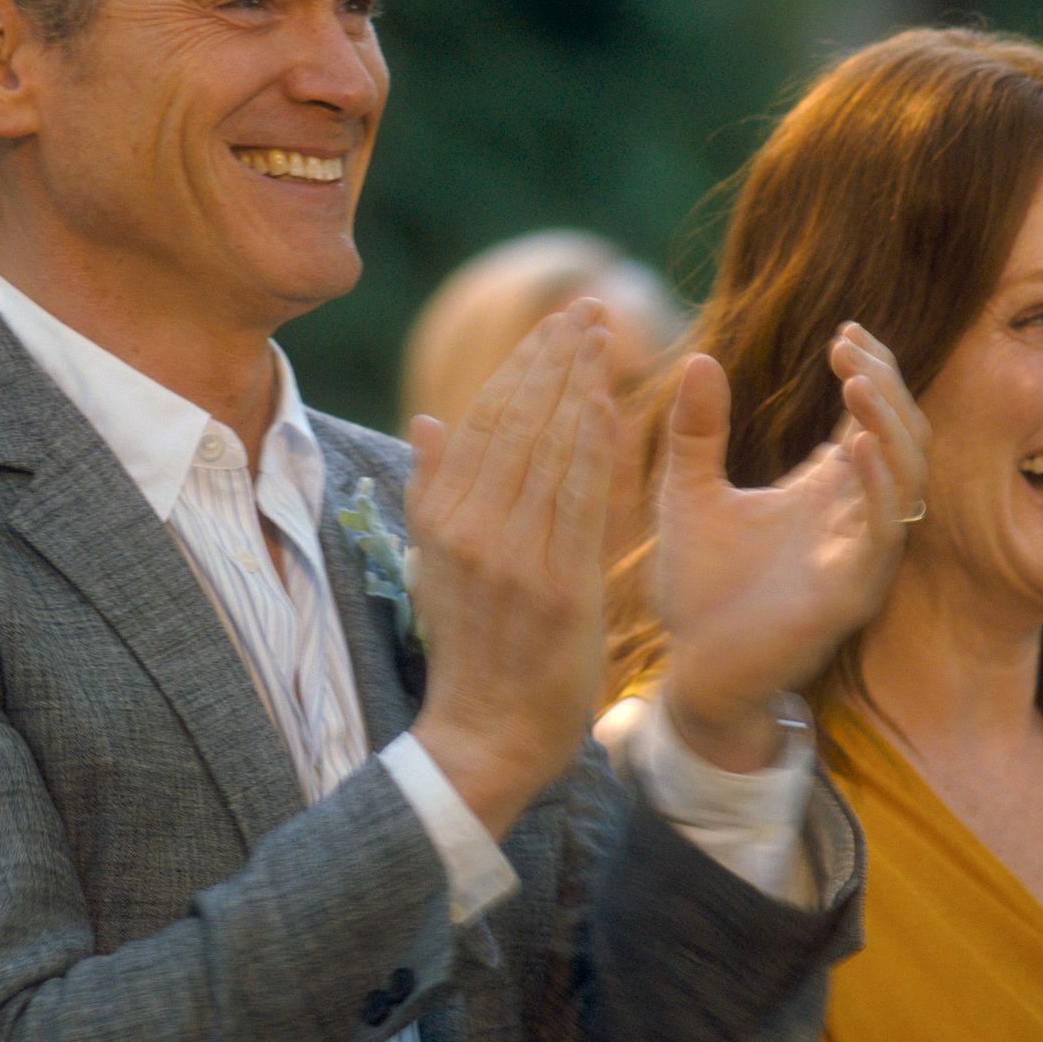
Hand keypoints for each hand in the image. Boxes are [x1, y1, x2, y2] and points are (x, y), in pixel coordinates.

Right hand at [405, 303, 617, 835]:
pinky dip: (596, 448)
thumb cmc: (470, 648)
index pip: (484, 418)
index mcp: (441, 519)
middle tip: (588, 307)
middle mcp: (472, 530)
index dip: (523, 362)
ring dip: (580, 384)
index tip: (556, 322)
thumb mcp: (435, 565)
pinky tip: (614, 404)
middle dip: (555, 357)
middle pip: (518, 420)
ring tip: (605, 336)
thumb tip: (428, 418)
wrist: (486, 735)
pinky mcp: (558, 587)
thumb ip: (433, 490)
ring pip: (549, 449)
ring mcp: (514, 558)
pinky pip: (580, 500)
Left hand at [657, 323, 926, 769]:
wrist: (692, 669)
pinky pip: (886, 530)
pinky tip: (851, 443)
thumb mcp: (687, 492)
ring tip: (856, 382)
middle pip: (904, 435)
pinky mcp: (854, 591)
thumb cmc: (699, 587)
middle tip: (849, 347)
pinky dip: (880, 484)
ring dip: (889, 425)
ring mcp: (862, 553)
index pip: (874, 417)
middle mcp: (856, 516)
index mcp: (826, 490)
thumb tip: (699, 357)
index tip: (844, 331)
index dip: (872, 371)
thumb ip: (696, 430)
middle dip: (887, 386)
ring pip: (909, 476)